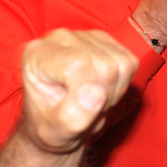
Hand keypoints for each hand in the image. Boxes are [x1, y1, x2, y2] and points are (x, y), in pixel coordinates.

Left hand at [16, 28, 137, 155]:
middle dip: (104, 96)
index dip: (88, 94)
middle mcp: (59, 37)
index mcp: (37, 54)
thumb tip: (97, 91)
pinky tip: (102, 89)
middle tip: (86, 109)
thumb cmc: (50, 125)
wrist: (55, 121)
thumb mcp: (55, 131)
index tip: (77, 109)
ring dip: (114, 91)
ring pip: (121, 63)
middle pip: (105, 65)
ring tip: (92, 100)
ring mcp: (84, 35)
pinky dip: (122, 82)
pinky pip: (129, 62)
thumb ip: (72, 116)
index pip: (79, 65)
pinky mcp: (104, 39)